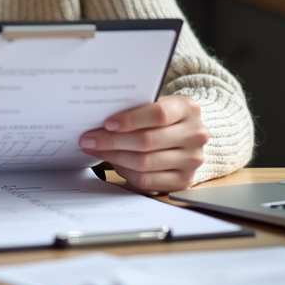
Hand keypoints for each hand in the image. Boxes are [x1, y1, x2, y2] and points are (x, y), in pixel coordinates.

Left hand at [77, 95, 207, 192]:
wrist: (187, 135)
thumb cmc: (164, 117)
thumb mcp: (157, 104)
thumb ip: (136, 109)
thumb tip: (99, 121)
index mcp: (188, 109)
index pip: (158, 114)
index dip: (130, 120)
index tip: (107, 123)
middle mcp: (196, 134)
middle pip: (147, 141)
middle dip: (113, 141)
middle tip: (89, 139)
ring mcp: (192, 160)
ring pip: (145, 162)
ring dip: (114, 157)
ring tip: (96, 150)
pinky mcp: (184, 180)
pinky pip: (148, 180)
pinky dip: (126, 172)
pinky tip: (114, 163)